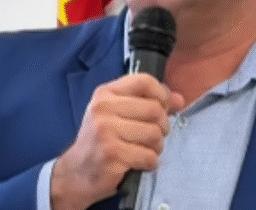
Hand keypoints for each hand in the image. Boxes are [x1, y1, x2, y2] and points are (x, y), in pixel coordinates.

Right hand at [50, 74, 184, 209]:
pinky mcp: (111, 154)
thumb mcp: (119, 114)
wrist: (76, 173)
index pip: (144, 81)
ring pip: (154, 134)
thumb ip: (149, 103)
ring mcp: (105, 131)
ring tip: (145, 150)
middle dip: (162, 126)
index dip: (161, 94)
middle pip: (154, 109)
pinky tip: (139, 162)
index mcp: (105, 93)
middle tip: (154, 135)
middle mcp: (103, 108)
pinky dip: (150, 162)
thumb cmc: (101, 141)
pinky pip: (148, 156)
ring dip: (157, 146)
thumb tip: (179, 99)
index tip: (162, 107)